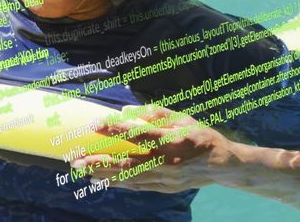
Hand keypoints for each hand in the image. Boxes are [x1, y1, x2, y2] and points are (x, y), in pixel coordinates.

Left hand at [70, 105, 239, 192]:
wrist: (222, 166)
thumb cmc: (201, 136)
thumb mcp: (183, 118)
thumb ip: (156, 113)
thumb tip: (126, 110)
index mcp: (174, 140)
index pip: (140, 133)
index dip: (117, 128)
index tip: (96, 123)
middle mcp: (169, 162)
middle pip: (129, 162)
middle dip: (100, 161)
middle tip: (76, 159)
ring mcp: (166, 178)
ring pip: (130, 177)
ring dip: (104, 174)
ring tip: (82, 171)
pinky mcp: (165, 188)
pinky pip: (137, 186)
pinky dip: (119, 183)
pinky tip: (101, 180)